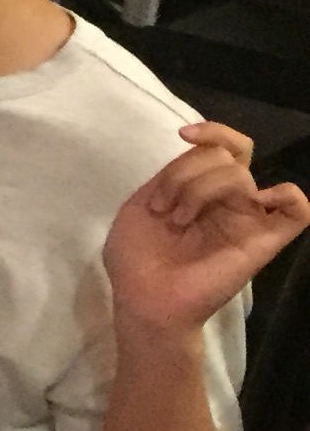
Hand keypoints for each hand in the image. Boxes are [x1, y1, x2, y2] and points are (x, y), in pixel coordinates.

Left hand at [105, 122, 309, 343]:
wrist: (142, 298)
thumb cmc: (136, 257)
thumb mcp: (140, 205)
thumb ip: (172, 175)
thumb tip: (203, 154)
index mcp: (201, 188)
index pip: (222, 147)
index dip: (211, 132)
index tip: (183, 135)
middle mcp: (228, 200)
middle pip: (223, 157)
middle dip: (184, 174)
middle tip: (162, 207)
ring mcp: (247, 219)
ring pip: (240, 177)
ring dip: (198, 189)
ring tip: (176, 221)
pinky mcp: (263, 242)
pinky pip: (296, 212)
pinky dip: (289, 198)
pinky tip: (261, 201)